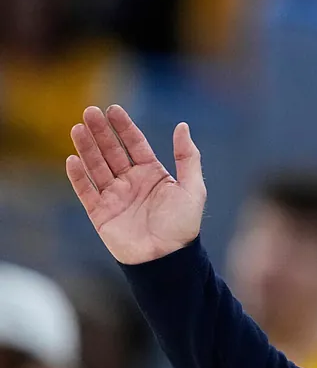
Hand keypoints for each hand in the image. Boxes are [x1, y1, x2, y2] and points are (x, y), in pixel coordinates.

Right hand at [66, 105, 206, 264]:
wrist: (167, 258)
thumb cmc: (183, 225)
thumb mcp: (192, 187)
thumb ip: (187, 157)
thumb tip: (183, 126)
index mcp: (153, 174)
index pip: (135, 144)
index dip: (124, 127)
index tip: (112, 109)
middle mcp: (131, 182)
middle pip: (112, 151)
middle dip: (101, 132)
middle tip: (90, 111)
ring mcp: (114, 197)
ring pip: (97, 167)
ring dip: (87, 148)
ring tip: (78, 128)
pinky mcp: (100, 213)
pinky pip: (86, 192)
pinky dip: (79, 176)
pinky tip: (73, 159)